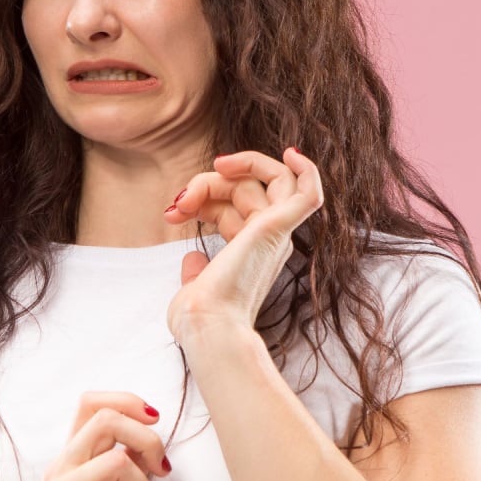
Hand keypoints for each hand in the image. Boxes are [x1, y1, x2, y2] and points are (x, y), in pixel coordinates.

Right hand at [18, 392, 170, 480]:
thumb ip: (129, 471)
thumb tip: (148, 443)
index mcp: (73, 460)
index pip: (91, 402)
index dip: (128, 401)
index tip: (155, 426)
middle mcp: (61, 469)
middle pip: (106, 419)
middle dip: (148, 440)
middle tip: (163, 472)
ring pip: (116, 462)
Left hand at [162, 146, 324, 340]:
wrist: (209, 328)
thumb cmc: (200, 319)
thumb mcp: (193, 287)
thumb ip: (197, 271)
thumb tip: (193, 258)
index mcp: (253, 251)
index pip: (235, 206)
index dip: (203, 197)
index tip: (172, 212)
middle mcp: (270, 241)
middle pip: (248, 187)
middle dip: (208, 184)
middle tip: (178, 204)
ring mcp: (277, 233)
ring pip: (269, 179)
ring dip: (231, 170)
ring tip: (196, 186)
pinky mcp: (278, 227)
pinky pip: (308, 192)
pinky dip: (306, 170)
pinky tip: (291, 152)